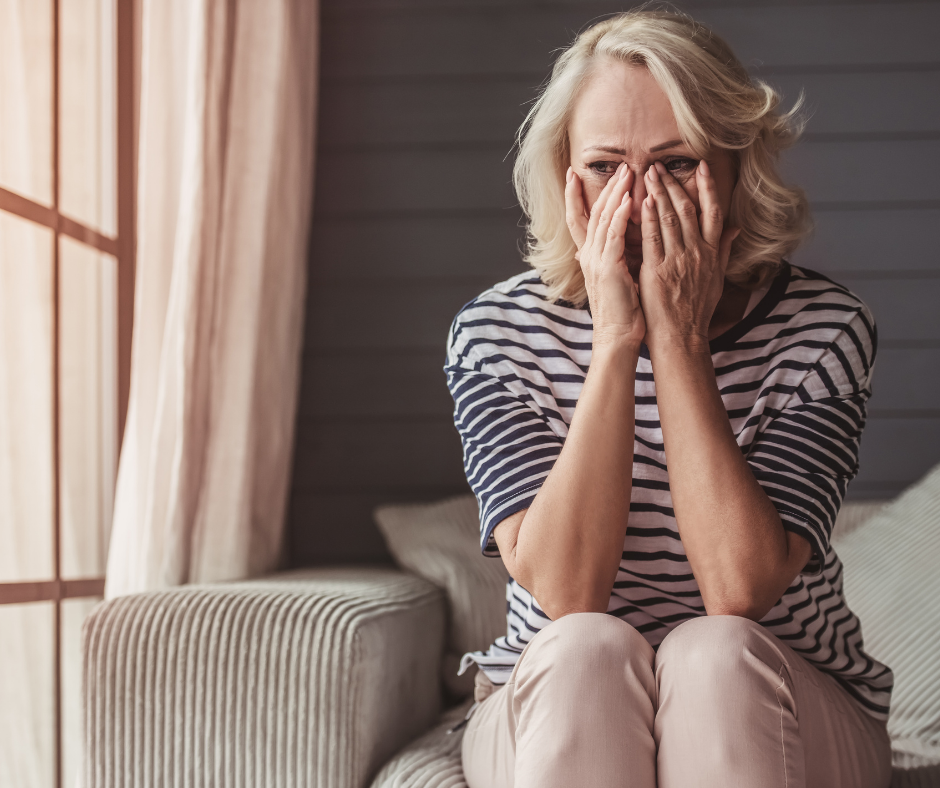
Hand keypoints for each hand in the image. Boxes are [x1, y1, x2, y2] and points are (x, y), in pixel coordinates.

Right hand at [565, 162, 645, 349]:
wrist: (617, 336)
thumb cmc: (622, 311)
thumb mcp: (618, 278)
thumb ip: (618, 257)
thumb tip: (625, 242)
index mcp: (589, 257)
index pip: (579, 219)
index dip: (575, 197)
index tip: (574, 175)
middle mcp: (588, 256)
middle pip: (592, 212)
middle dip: (605, 187)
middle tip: (618, 165)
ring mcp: (596, 260)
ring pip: (603, 219)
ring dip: (615, 193)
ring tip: (627, 173)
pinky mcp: (608, 268)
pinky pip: (613, 235)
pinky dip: (620, 215)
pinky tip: (629, 199)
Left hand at [638, 159, 739, 353]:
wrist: (681, 337)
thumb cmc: (696, 310)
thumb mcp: (717, 279)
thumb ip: (724, 251)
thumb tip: (735, 229)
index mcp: (712, 253)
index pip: (713, 212)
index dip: (707, 187)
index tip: (701, 167)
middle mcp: (697, 253)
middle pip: (687, 210)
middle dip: (674, 184)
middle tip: (660, 166)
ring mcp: (678, 261)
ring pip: (669, 219)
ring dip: (658, 194)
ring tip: (648, 174)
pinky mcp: (658, 272)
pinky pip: (652, 239)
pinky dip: (648, 219)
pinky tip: (642, 202)